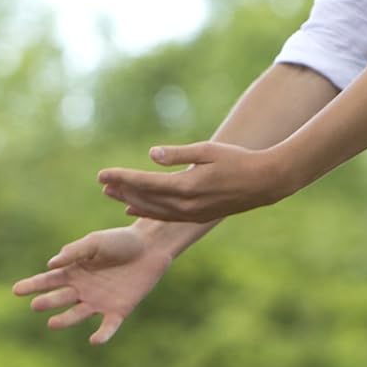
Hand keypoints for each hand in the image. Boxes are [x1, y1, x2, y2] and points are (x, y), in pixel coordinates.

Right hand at [12, 225, 170, 344]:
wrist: (150, 247)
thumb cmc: (120, 241)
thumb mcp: (95, 242)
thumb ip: (74, 252)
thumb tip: (50, 265)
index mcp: (74, 272)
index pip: (48, 281)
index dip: (32, 285)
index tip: (15, 290)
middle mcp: (83, 290)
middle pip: (60, 298)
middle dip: (47, 302)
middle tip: (35, 305)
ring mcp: (99, 302)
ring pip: (78, 315)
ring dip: (65, 320)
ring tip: (52, 323)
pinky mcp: (119, 311)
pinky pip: (108, 326)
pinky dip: (102, 335)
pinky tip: (94, 340)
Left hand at [99, 141, 290, 222]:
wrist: (264, 182)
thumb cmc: (237, 159)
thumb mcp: (207, 150)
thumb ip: (177, 154)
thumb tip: (151, 154)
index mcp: (187, 186)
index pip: (145, 183)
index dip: (122, 178)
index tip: (102, 174)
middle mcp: (186, 204)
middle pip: (145, 199)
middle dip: (121, 190)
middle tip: (101, 183)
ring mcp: (191, 214)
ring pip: (153, 210)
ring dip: (130, 202)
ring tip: (111, 194)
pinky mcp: (196, 217)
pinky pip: (165, 216)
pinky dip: (147, 212)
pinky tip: (133, 208)